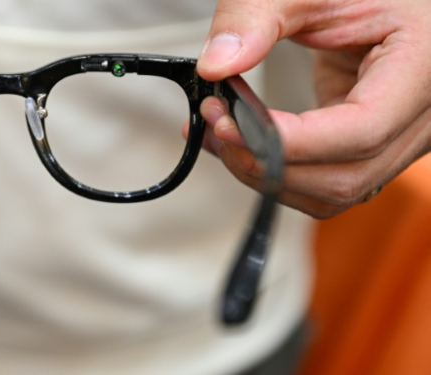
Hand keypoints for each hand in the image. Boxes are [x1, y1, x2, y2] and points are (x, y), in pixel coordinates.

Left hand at [195, 0, 430, 218]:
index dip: (292, 142)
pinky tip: (241, 142)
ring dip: (266, 174)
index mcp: (423, 66)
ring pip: (335, 191)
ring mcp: (401, 137)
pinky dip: (278, 170)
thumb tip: (215, 65)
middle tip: (216, 122)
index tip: (232, 125)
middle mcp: (423, 115)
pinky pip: (327, 179)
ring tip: (221, 133)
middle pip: (345, 176)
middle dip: (267, 161)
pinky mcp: (372, 145)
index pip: (363, 131)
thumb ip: (259, 17)